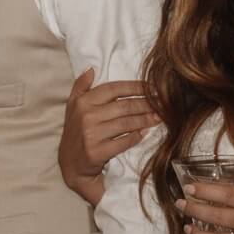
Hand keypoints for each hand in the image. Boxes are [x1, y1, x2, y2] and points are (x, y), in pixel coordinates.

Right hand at [59, 71, 157, 203]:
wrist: (70, 164)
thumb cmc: (75, 132)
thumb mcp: (72, 107)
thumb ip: (80, 86)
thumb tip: (91, 69)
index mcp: (82, 102)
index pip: (114, 89)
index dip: (136, 87)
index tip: (153, 87)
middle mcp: (86, 116)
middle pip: (124, 106)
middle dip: (146, 104)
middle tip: (163, 103)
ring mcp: (91, 134)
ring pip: (127, 123)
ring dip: (146, 120)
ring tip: (159, 117)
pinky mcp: (97, 152)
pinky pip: (124, 142)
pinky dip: (136, 137)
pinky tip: (144, 133)